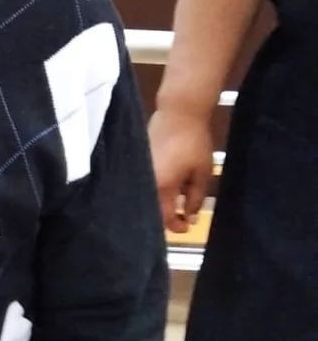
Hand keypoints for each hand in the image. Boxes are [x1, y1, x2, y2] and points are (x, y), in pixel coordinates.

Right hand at [148, 107, 213, 232]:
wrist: (178, 113)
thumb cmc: (193, 142)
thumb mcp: (202, 173)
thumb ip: (195, 198)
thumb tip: (189, 216)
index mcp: (161, 187)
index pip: (164, 217)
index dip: (176, 226)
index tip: (188, 226)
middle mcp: (146, 182)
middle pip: (153, 209)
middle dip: (168, 215)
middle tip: (182, 215)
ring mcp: (139, 171)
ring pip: (149, 196)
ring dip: (162, 202)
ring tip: (177, 199)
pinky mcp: (137, 162)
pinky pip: (145, 183)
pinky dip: (156, 190)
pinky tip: (168, 186)